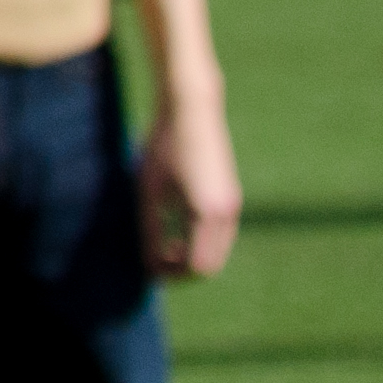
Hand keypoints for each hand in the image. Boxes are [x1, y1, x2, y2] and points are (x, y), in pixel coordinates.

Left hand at [143, 93, 238, 278]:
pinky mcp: (230, 195)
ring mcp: (233, 204)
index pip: (198, 266)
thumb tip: (149, 264)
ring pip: (217, 248)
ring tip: (163, 242)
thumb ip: (150, 229)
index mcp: (209, 214)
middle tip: (154, 260)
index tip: (150, 270)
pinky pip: (219, 231)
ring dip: (192, 252)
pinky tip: (174, 223)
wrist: (193, 108)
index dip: (173, 274)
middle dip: (183, 267)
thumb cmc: (165, 145)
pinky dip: (199, 237)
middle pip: (211, 262)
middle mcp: (228, 214)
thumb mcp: (150, 189)